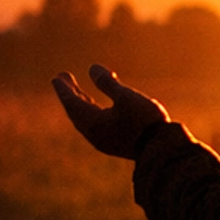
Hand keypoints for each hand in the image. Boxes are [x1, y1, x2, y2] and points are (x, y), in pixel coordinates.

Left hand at [51, 63, 169, 158]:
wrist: (162, 150)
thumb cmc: (144, 121)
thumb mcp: (126, 97)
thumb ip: (107, 83)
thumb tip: (92, 68)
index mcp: (93, 123)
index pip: (73, 103)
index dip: (64, 89)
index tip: (57, 77)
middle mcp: (94, 134)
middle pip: (76, 111)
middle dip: (71, 94)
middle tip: (63, 78)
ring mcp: (104, 141)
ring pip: (86, 119)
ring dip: (82, 103)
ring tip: (79, 92)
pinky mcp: (115, 144)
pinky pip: (97, 124)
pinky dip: (93, 111)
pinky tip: (101, 107)